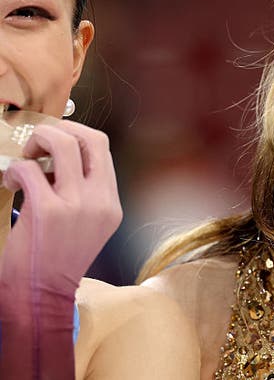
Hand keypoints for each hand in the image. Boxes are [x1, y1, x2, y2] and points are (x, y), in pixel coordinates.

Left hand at [0, 121, 121, 292]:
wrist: (40, 294)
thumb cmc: (56, 261)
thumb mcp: (87, 226)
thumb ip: (84, 194)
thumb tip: (58, 162)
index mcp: (111, 203)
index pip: (103, 149)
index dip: (76, 135)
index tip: (55, 143)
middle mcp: (100, 200)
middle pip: (90, 138)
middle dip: (59, 130)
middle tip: (39, 146)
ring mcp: (77, 204)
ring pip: (61, 143)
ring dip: (37, 143)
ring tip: (25, 161)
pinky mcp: (48, 210)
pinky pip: (28, 169)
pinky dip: (14, 170)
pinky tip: (10, 184)